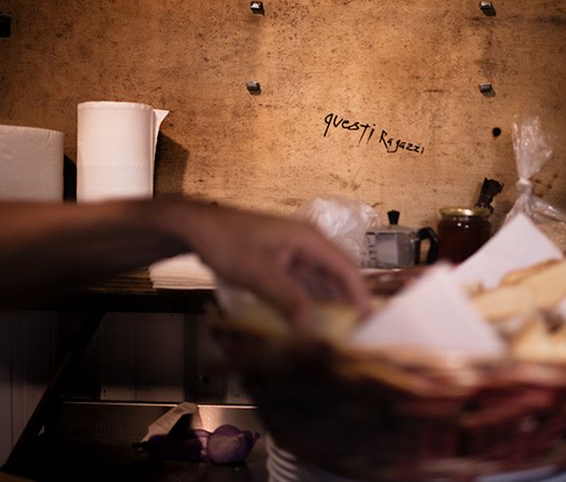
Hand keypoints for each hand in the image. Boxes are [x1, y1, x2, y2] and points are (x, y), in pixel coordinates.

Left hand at [168, 203, 369, 328]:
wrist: (196, 229)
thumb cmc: (227, 242)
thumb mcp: (259, 273)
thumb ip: (288, 300)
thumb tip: (312, 329)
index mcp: (310, 240)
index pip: (346, 268)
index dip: (360, 295)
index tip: (369, 322)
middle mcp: (308, 247)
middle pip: (336, 278)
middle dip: (345, 305)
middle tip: (353, 335)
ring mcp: (295, 256)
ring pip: (320, 285)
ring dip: (326, 308)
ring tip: (335, 336)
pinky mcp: (283, 266)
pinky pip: (302, 288)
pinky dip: (307, 306)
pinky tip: (308, 325)